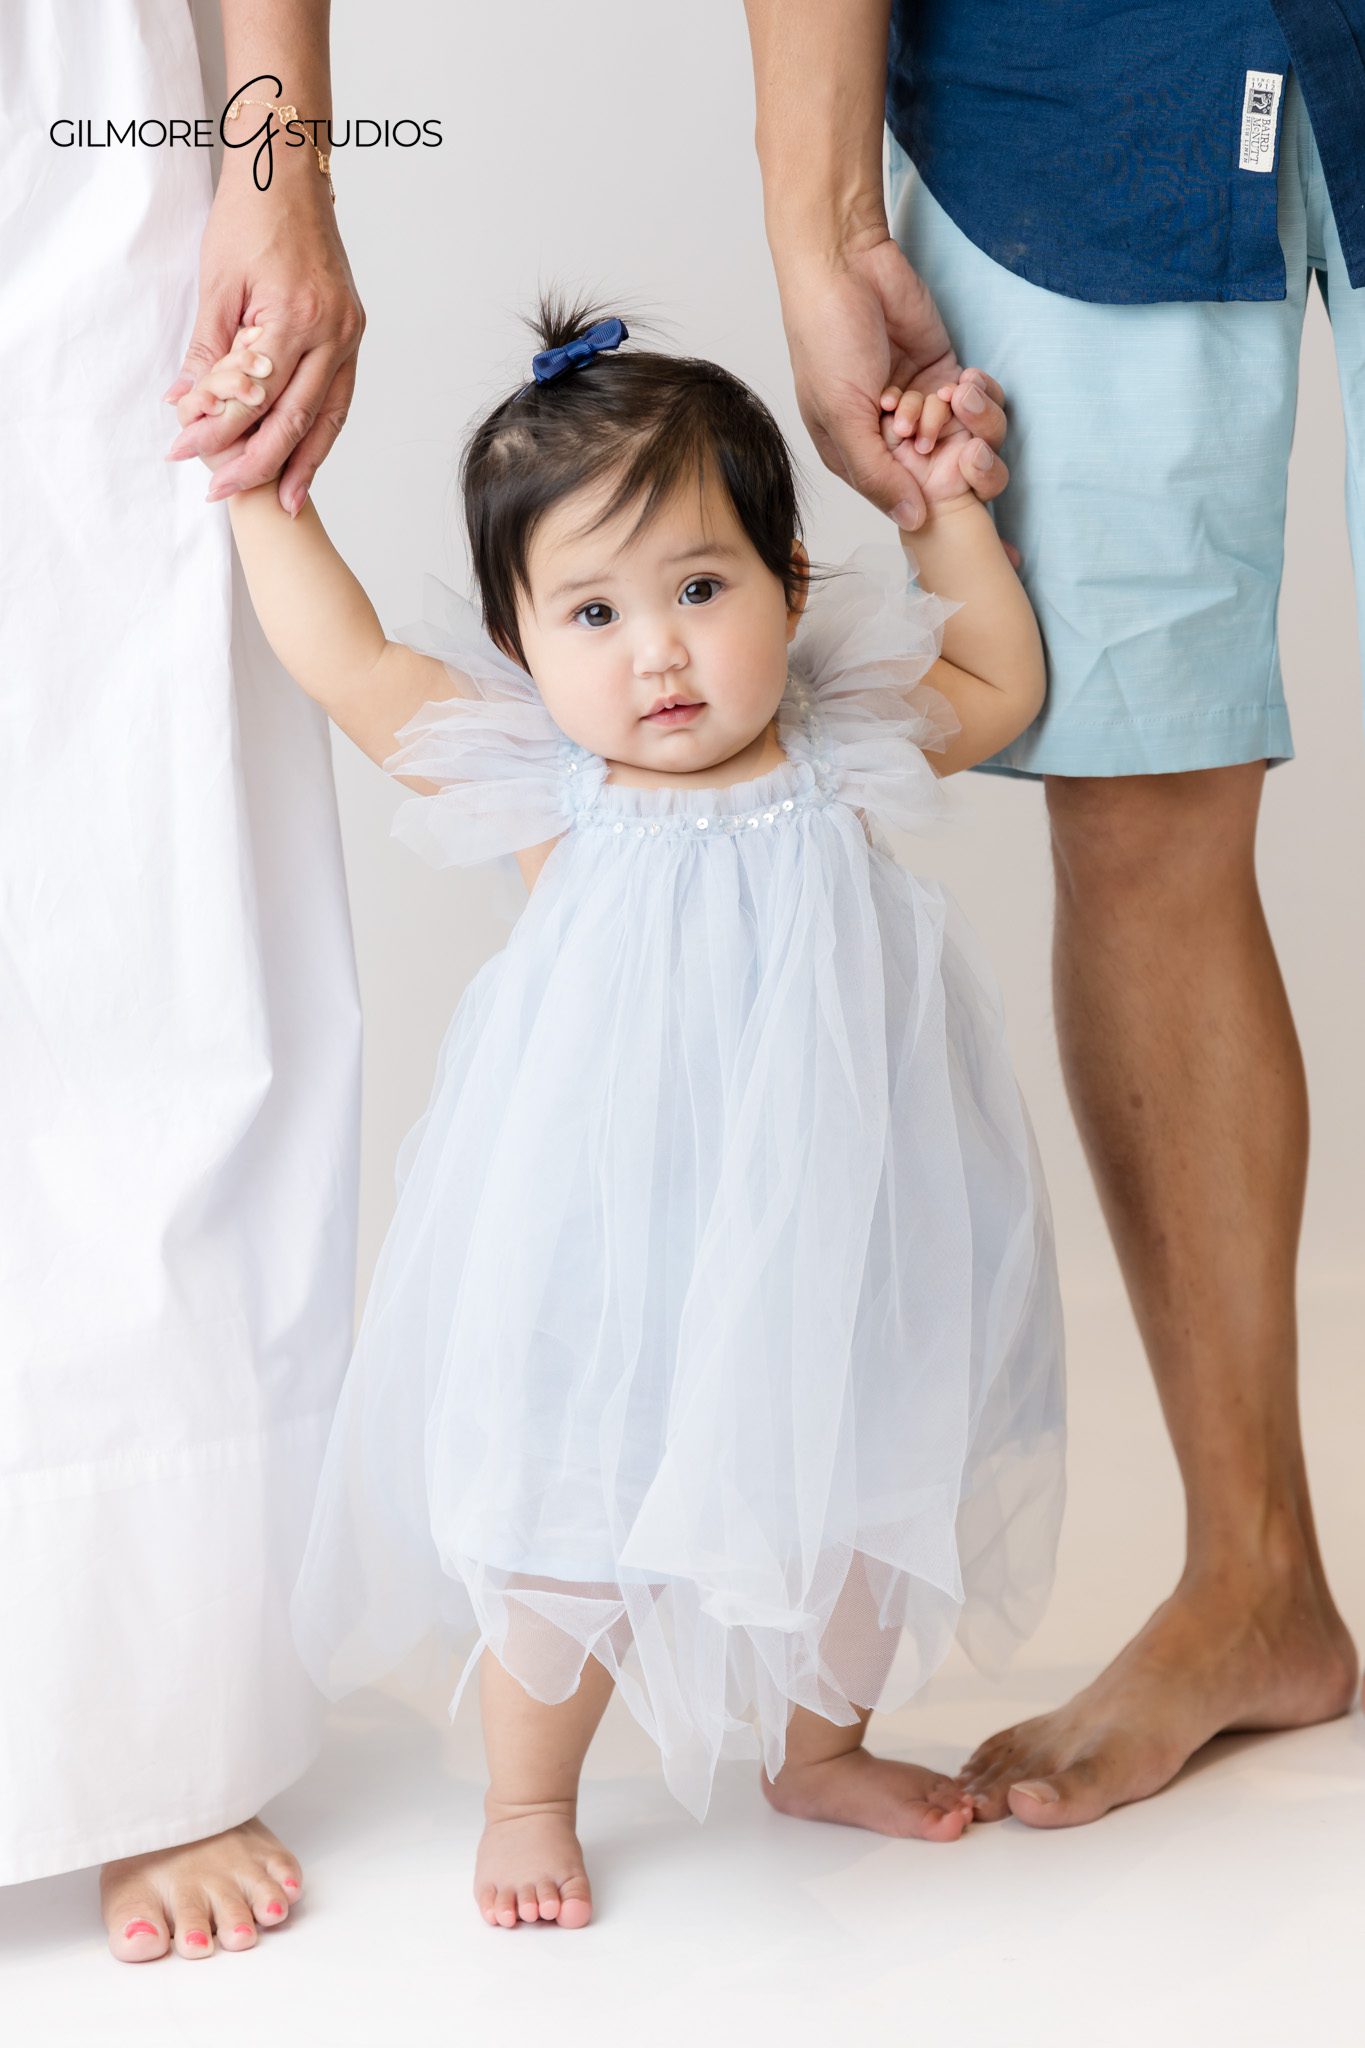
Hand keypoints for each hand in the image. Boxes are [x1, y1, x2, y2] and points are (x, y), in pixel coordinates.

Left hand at [161, 165, 362, 513]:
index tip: (182, 452)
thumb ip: (207, 352)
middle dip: (256, 463)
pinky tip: (307, 461)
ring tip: (285, 506)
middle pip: (293, 420)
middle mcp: (332, 333)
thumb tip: (185, 405)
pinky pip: (339, 399)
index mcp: (295, 316)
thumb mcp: (216, 283)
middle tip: (222, 493)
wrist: (290, 173)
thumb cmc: (251, 217)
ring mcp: (349, 336)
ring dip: (303, 466)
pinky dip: (322, 435)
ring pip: (327, 419)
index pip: (251, 396)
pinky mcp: (353, 335)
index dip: (215, 431)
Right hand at [774, 235, 1007, 529]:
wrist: (844, 265)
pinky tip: (962, 381)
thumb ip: (877, 473)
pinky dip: (977, 396)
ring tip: (945, 396)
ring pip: (965, 439)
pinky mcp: (943, 372)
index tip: (940, 482)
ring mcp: (919, 404)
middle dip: (953, 461)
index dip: (929, 497)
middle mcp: (889, 437)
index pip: (900, 498)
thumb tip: (912, 521)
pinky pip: (977, 401)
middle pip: (941, 475)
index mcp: (856, 455)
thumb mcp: (844, 417)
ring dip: (963, 422)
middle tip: (944, 439)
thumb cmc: (825, 339)